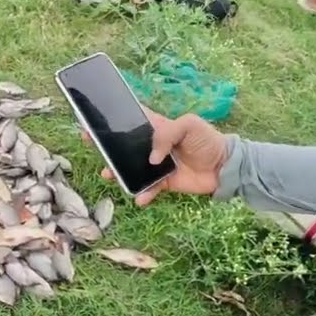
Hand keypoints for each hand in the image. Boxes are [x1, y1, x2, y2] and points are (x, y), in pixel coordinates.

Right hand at [81, 108, 228, 205]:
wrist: (225, 167)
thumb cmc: (208, 140)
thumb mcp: (189, 125)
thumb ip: (167, 135)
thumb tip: (152, 158)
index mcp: (158, 126)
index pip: (132, 120)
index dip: (114, 118)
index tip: (95, 118)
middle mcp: (153, 146)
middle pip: (125, 145)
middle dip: (107, 145)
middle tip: (91, 142)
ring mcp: (156, 165)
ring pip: (131, 168)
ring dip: (118, 172)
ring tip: (108, 174)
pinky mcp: (163, 183)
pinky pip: (147, 189)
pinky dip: (142, 194)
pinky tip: (139, 197)